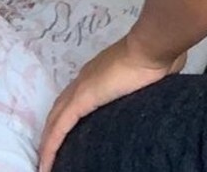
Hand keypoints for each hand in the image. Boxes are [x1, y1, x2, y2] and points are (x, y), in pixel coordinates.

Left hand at [36, 33, 186, 171]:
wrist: (153, 46)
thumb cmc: (157, 55)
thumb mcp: (154, 71)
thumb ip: (150, 80)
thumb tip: (161, 83)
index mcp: (101, 71)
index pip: (77, 94)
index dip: (68, 111)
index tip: (67, 129)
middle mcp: (86, 77)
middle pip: (59, 107)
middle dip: (52, 128)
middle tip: (50, 150)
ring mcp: (81, 88)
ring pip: (55, 119)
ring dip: (48, 140)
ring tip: (45, 163)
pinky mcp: (81, 100)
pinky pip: (59, 128)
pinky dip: (50, 146)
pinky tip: (46, 164)